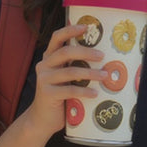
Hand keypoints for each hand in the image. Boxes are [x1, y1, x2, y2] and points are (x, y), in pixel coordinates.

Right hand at [24, 24, 106, 140]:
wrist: (42, 120)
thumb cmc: (59, 96)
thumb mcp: (65, 78)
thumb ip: (75, 67)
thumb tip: (103, 59)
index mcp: (49, 58)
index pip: (57, 37)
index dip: (70, 30)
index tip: (86, 26)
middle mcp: (44, 65)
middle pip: (66, 52)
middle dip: (86, 52)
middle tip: (102, 56)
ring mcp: (44, 80)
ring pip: (70, 72)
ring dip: (90, 73)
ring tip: (105, 76)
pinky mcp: (47, 94)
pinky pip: (70, 90)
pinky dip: (85, 91)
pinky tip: (95, 93)